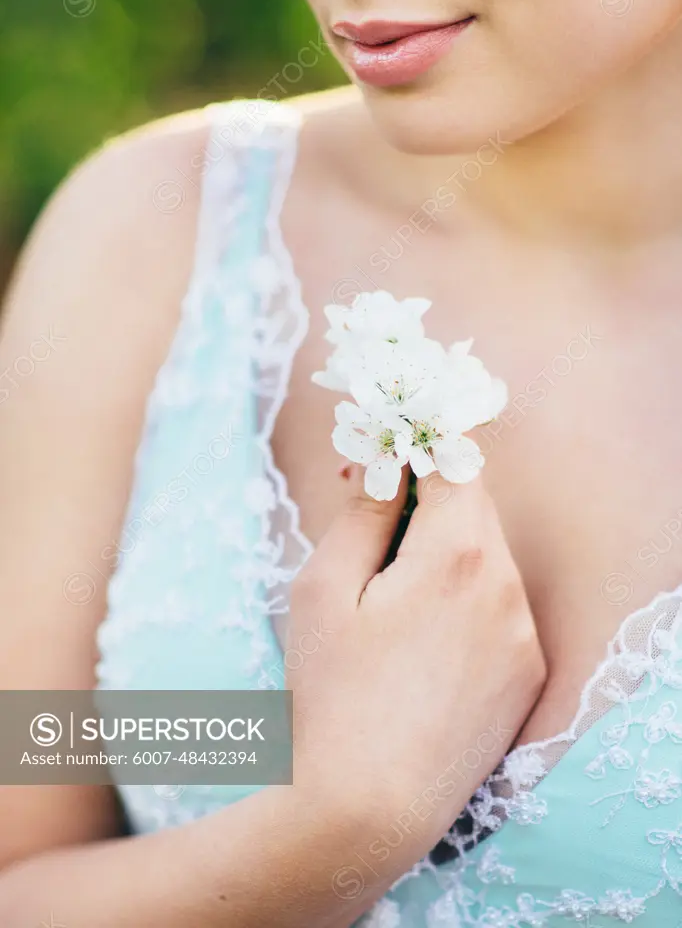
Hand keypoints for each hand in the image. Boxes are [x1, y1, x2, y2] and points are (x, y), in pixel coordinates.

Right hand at [286, 467, 545, 882]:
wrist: (368, 807)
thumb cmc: (331, 693)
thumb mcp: (324, 587)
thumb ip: (364, 512)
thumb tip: (386, 464)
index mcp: (458, 554)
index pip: (455, 462)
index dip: (416, 450)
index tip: (380, 460)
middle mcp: (508, 586)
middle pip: (474, 508)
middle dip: (426, 503)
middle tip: (371, 528)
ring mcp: (524, 634)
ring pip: (488, 558)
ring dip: (446, 555)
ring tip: (391, 600)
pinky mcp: (527, 674)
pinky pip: (500, 608)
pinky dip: (466, 602)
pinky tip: (420, 646)